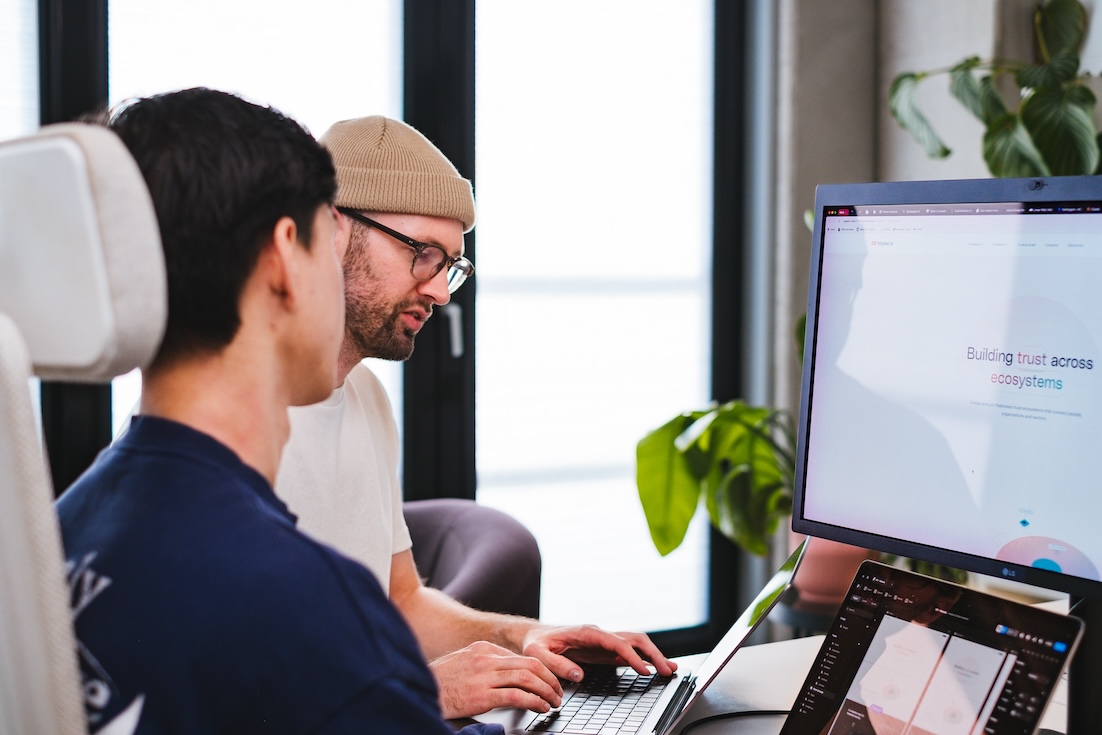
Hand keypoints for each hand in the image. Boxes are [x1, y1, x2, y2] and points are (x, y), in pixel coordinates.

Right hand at [430, 641, 563, 719]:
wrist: (421, 691)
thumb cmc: (440, 681)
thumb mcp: (463, 661)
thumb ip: (485, 663)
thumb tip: (508, 671)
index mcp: (483, 649)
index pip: (522, 656)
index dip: (541, 669)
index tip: (549, 680)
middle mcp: (486, 658)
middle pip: (530, 664)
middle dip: (550, 679)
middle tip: (558, 691)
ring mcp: (484, 676)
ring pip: (527, 678)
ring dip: (546, 691)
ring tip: (553, 701)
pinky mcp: (482, 695)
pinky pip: (516, 696)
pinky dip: (534, 701)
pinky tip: (540, 707)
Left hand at [520, 624, 677, 682]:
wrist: (534, 636)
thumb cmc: (536, 643)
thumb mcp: (538, 654)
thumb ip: (557, 664)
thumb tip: (579, 675)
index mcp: (586, 632)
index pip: (616, 642)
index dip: (632, 656)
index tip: (644, 670)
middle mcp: (599, 634)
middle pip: (633, 639)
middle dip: (653, 653)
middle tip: (667, 670)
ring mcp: (604, 641)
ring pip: (635, 643)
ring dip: (653, 654)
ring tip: (669, 668)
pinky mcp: (604, 650)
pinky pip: (628, 652)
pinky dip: (644, 659)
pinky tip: (654, 668)